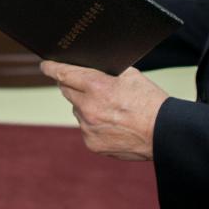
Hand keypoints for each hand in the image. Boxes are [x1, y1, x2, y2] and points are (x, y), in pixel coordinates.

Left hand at [40, 61, 168, 160]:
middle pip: (67, 91)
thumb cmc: (150, 101)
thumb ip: (105, 70)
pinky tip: (111, 123)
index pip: (64, 73)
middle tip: (85, 85)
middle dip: (73, 85)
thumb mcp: (130, 75)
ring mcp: (88, 128)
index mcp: (96, 87)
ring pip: (77, 110)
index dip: (52, 67)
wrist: (163, 134)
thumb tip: (87, 66)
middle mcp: (88, 108)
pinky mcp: (91, 144)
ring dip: (86, 106)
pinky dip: (93, 124)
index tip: (45, 65)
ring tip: (109, 108)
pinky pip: (85, 128)